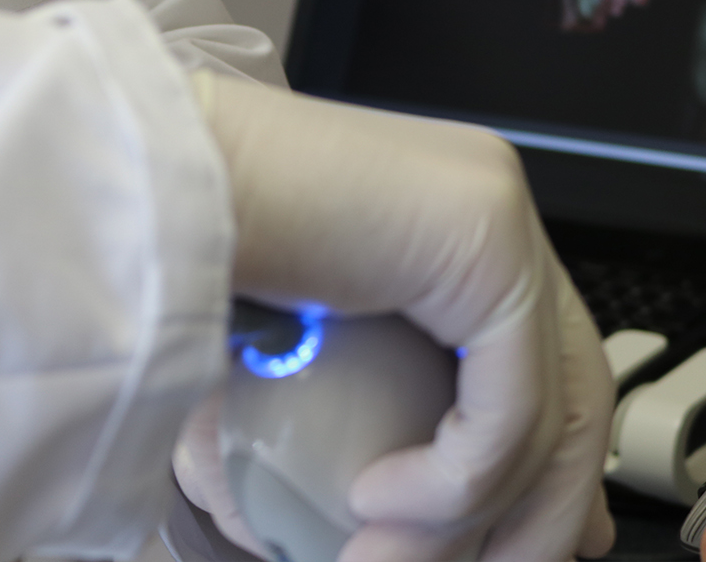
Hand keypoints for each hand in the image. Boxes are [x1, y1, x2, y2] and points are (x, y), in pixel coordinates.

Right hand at [179, 73, 615, 560]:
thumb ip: (365, 379)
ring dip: (467, 523)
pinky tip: (373, 502)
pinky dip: (451, 482)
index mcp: (452, 217)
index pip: (549, 360)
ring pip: (548, 413)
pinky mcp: (484, 239)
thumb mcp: (296, 331)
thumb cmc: (175, 243)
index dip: (549, 474)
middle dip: (531, 514)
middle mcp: (490, 206)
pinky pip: (509, 403)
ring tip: (379, 561)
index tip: (524, 546)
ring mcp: (495, 215)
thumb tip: (392, 481)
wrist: (136, 181)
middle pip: (569, 393)